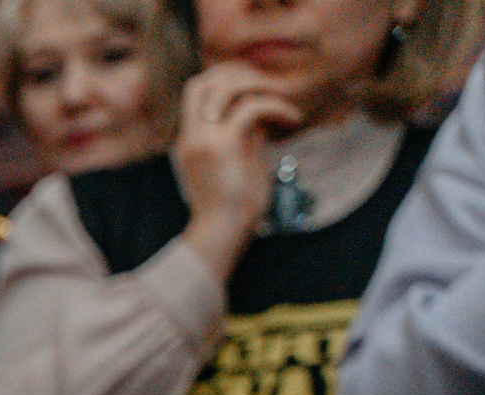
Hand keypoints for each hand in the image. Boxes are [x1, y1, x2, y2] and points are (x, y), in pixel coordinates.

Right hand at [174, 64, 302, 277]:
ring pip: (225, 87)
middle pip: (203, 81)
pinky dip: (277, 107)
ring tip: (284, 97)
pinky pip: (251, 108)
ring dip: (259, 84)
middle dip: (238, 72)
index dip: (225, 76)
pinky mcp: (223, 146)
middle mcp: (191, 135)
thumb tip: (261, 108)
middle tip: (270, 85)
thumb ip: (243, 132)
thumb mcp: (238, 158)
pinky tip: (294, 119)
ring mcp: (204, 139)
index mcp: (190, 139)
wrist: (224, 232)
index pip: (197, 90)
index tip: (256, 83)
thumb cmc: (234, 204)